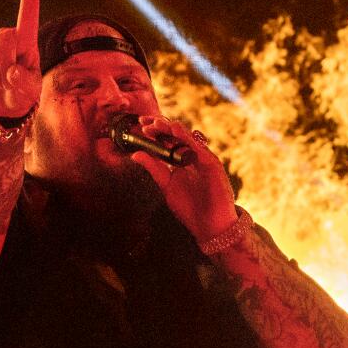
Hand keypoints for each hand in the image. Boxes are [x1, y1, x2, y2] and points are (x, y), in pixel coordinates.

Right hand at [0, 0, 41, 120]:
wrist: (2, 110)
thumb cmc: (22, 95)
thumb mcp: (31, 92)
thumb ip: (26, 83)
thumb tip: (11, 73)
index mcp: (26, 41)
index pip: (28, 12)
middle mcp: (6, 38)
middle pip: (3, 39)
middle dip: (6, 63)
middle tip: (9, 82)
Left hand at [125, 116, 237, 239]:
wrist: (210, 225)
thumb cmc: (190, 208)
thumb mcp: (166, 185)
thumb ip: (154, 168)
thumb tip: (136, 154)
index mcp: (181, 161)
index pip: (167, 140)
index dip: (155, 131)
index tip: (140, 126)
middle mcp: (192, 156)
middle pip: (176, 135)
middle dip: (160, 126)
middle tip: (144, 122)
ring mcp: (203, 158)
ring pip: (186, 137)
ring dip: (171, 128)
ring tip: (156, 123)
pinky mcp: (212, 163)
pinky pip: (198, 146)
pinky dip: (186, 137)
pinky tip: (175, 129)